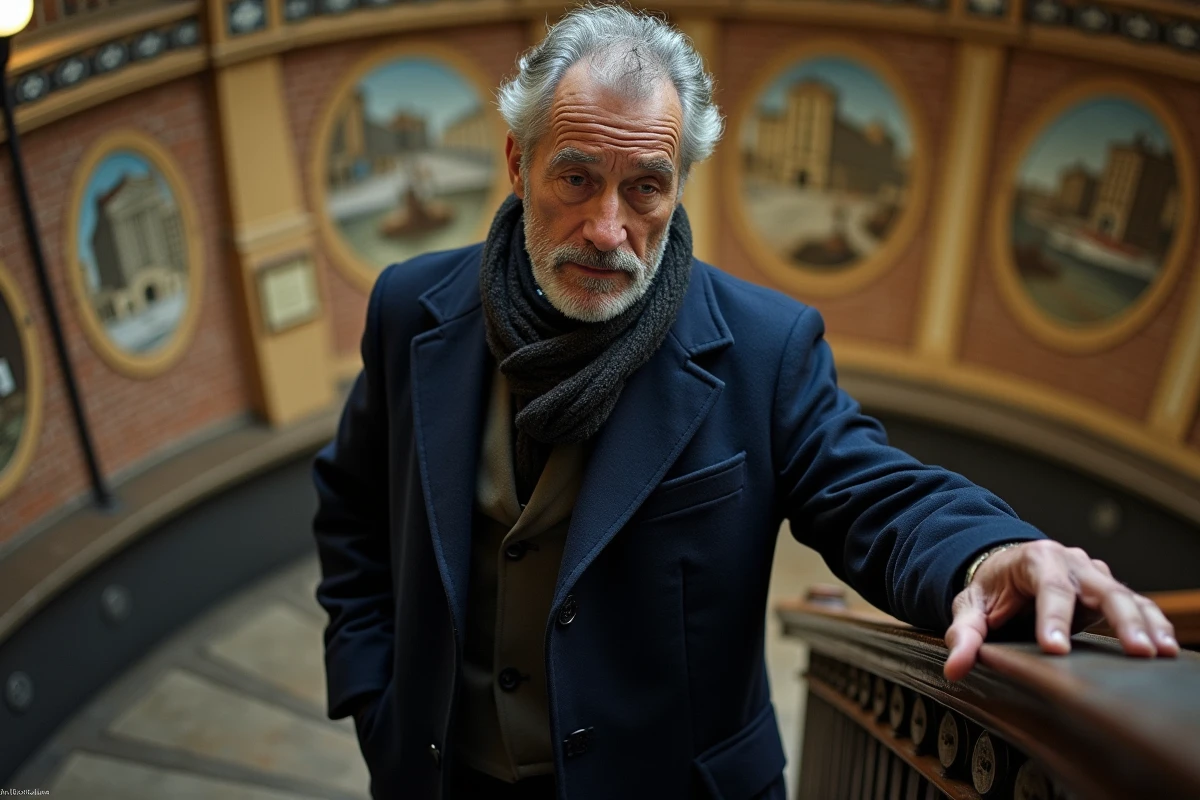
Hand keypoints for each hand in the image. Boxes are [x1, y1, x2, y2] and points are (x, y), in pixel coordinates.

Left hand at [943, 539, 1178, 680]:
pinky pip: (1136, 603)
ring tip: (1158, 651)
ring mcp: (1093, 575)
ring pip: (1123, 595)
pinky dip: (1153, 622)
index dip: (1054, 617)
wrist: (1005, 568)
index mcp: (1034, 559)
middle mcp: (1070, 562)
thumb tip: (955, 667)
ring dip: (1143, 623)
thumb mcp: (970, 606)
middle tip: (1134, 650)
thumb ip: (964, 634)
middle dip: (1118, 618)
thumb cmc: (991, 589)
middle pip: (1098, 588)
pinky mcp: (1107, 591)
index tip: (1056, 649)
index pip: (1047, 587)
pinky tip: (1166, 646)